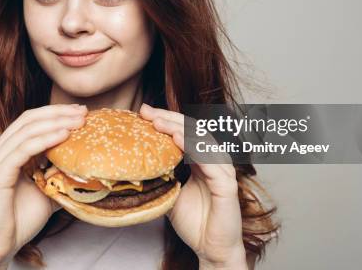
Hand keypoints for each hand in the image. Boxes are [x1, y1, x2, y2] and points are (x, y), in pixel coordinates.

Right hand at [0, 104, 87, 266]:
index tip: (81, 112)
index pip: (31, 120)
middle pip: (30, 119)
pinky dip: (45, 139)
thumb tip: (86, 167)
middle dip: (59, 113)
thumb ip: (59, 174)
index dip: (55, 112)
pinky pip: (24, 149)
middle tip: (84, 112)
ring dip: (56, 122)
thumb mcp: (46, 190)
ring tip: (79, 121)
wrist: (0, 246)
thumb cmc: (19, 219)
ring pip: (27, 130)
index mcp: (6, 151)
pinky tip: (64, 135)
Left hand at [139, 103, 247, 268]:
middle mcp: (214, 161)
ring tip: (159, 123)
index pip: (184, 132)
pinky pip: (211, 162)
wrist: (210, 249)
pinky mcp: (227, 185)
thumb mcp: (170, 193)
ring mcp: (222, 171)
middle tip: (146, 112)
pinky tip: (180, 140)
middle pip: (193, 130)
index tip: (143, 113)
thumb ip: (161, 175)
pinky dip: (196, 148)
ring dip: (180, 129)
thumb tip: (134, 163)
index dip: (166, 120)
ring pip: (203, 141)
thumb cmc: (193, 222)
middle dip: (169, 118)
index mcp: (201, 160)